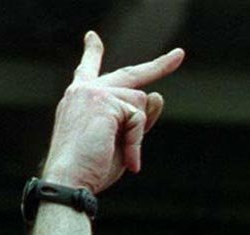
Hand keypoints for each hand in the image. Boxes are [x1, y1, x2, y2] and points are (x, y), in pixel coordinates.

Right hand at [42, 32, 183, 194]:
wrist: (69, 181)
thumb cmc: (90, 168)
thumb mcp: (117, 142)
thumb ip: (136, 120)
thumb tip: (157, 95)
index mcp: (78, 99)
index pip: (87, 70)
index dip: (92, 53)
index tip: (92, 38)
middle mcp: (83, 90)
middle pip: (130, 74)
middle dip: (159, 65)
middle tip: (179, 55)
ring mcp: (93, 92)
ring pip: (140, 103)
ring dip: (137, 133)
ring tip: (120, 156)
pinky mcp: (104, 100)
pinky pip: (138, 117)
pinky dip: (136, 141)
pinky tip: (128, 159)